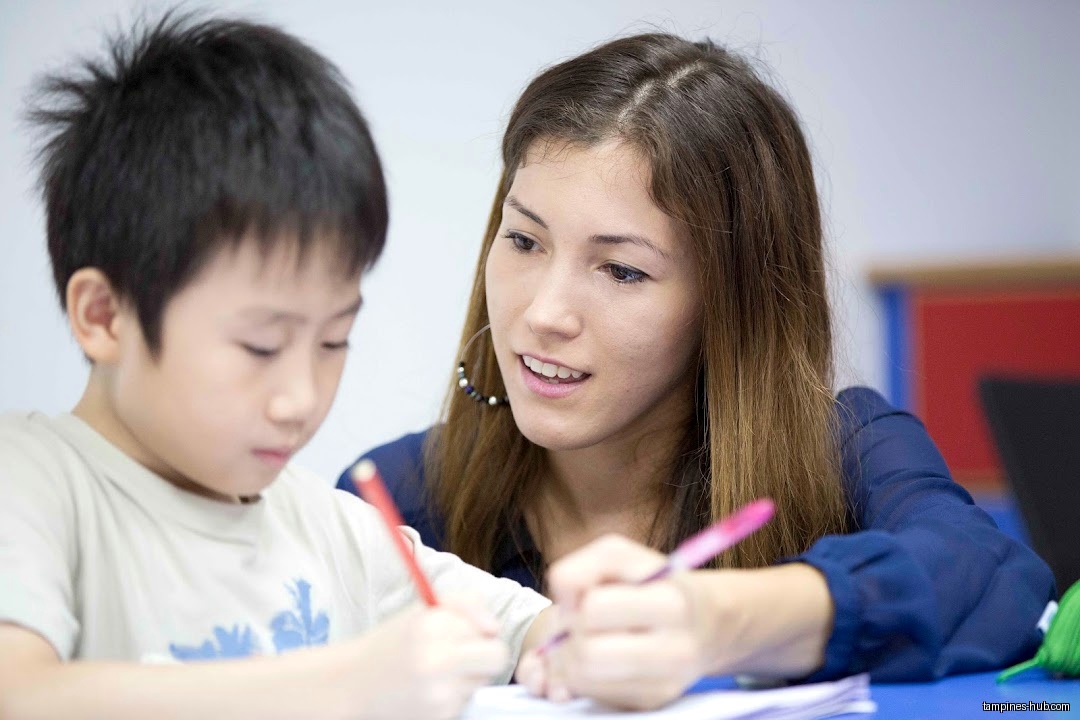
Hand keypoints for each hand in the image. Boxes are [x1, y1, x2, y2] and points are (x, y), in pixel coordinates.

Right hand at [343, 593, 509, 719]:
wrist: (351, 685)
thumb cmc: (393, 643)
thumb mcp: (423, 611)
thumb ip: (466, 604)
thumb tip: (494, 628)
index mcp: (432, 624)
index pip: (488, 628)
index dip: (477, 631)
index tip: (461, 634)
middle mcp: (436, 658)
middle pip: (498, 656)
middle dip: (487, 656)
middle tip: (464, 656)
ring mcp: (438, 692)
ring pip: (483, 681)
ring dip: (468, 677)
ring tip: (437, 674)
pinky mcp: (440, 716)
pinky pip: (467, 701)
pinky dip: (454, 697)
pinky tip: (428, 691)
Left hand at [519, 534, 707, 710]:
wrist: (703, 621)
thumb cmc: (652, 582)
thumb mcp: (619, 555)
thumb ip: (581, 567)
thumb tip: (562, 603)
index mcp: (670, 603)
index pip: (594, 609)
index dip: (575, 602)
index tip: (581, 598)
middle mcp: (674, 650)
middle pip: (586, 654)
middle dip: (568, 637)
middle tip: (576, 624)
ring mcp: (663, 684)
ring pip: (582, 680)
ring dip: (567, 660)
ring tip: (582, 640)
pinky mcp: (649, 703)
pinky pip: (591, 696)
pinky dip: (579, 678)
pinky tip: (594, 660)